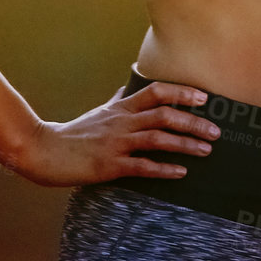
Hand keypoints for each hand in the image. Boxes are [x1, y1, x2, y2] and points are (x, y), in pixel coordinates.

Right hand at [10, 80, 220, 187]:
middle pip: (164, 114)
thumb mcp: (99, 112)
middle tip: (216, 130)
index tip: (204, 97)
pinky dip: (164, 168)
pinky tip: (181, 172)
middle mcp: (122, 121)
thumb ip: (118, 101)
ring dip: (185, 143)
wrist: (45, 151)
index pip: (156, 91)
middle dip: (192, 121)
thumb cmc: (75, 133)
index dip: (181, 92)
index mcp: (121, 107)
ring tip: (206, 149)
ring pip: (158, 139)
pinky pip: (142, 166)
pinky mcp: (110, 166)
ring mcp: (117, 143)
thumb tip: (129, 89)